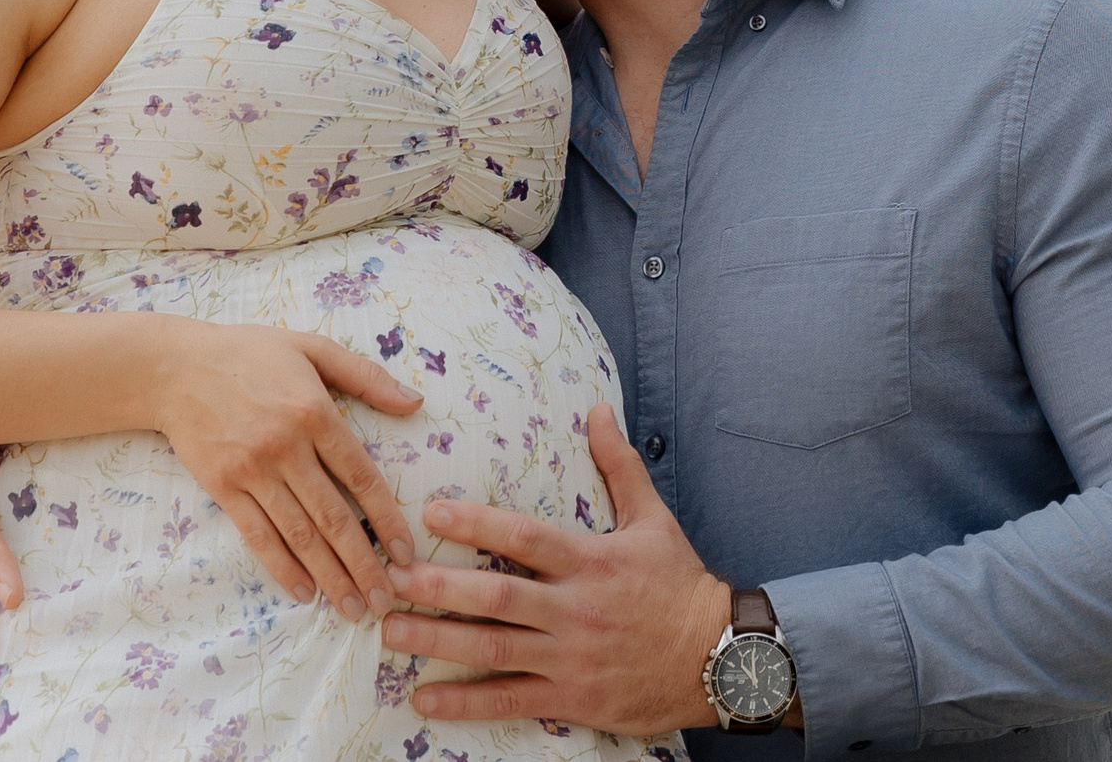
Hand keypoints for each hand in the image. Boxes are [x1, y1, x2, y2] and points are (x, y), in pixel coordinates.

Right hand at [153, 319, 424, 621]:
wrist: (174, 368)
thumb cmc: (250, 354)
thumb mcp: (312, 348)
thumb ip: (366, 376)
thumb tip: (415, 402)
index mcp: (314, 412)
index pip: (362, 476)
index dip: (387, 519)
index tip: (405, 553)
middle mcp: (286, 447)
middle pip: (334, 517)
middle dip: (363, 564)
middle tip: (386, 600)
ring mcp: (252, 471)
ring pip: (299, 534)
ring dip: (330, 576)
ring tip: (353, 609)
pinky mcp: (223, 488)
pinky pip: (258, 535)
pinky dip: (282, 567)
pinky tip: (305, 592)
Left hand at [380, 404, 731, 734]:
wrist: (720, 657)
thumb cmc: (679, 585)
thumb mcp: (653, 520)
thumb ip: (619, 466)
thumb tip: (597, 409)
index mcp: (591, 561)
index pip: (526, 537)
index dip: (478, 523)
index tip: (431, 512)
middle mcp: (576, 609)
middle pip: (499, 597)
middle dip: (440, 588)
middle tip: (390, 578)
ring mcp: (572, 657)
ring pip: (495, 650)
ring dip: (438, 642)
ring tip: (390, 632)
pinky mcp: (574, 698)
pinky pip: (512, 701)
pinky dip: (467, 702)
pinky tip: (425, 698)